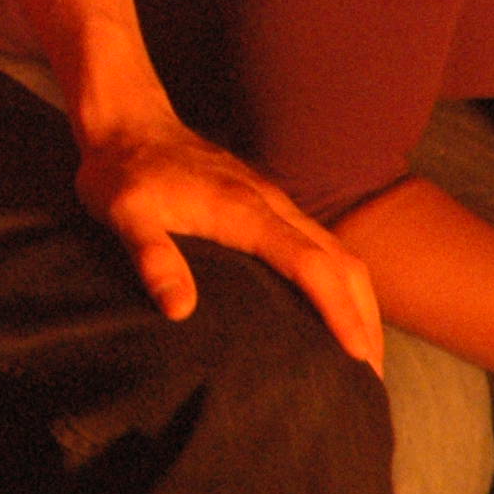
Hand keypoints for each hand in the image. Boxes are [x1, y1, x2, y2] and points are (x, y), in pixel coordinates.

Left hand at [74, 116, 384, 372]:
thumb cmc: (121, 170)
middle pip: (341, 261)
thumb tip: (179, 310)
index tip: (358, 355)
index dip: (339, 310)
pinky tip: (334, 305)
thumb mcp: (122, 213)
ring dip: (359, 300)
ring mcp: (273, 199)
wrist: (125, 119)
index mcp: (242, 209)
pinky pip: (320, 242)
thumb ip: (151, 256)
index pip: (310, 264)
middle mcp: (270, 202)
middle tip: (372, 374)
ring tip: (364, 352)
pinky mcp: (266, 200)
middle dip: (364, 317)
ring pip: (338, 250)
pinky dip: (340, 279)